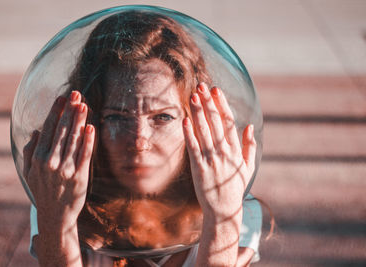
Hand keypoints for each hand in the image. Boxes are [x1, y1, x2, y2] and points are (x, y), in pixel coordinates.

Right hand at [23, 91, 94, 232]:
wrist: (55, 216)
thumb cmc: (42, 190)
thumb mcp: (29, 172)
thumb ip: (30, 151)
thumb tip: (36, 131)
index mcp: (38, 158)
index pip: (48, 129)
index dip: (56, 112)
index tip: (62, 99)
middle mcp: (51, 162)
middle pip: (62, 130)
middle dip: (70, 111)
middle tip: (77, 95)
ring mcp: (67, 169)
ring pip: (74, 139)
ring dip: (80, 120)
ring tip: (84, 105)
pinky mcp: (80, 176)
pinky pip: (85, 154)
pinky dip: (89, 140)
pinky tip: (91, 127)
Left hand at [183, 83, 255, 220]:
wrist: (224, 209)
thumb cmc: (235, 187)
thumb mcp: (248, 167)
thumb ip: (248, 146)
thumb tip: (248, 126)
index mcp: (236, 150)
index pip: (228, 122)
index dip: (221, 105)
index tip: (216, 90)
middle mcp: (224, 152)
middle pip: (215, 123)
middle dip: (208, 103)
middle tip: (201, 86)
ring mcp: (211, 160)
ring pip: (203, 131)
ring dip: (198, 113)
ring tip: (193, 96)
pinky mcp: (199, 168)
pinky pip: (193, 148)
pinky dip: (189, 134)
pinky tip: (185, 120)